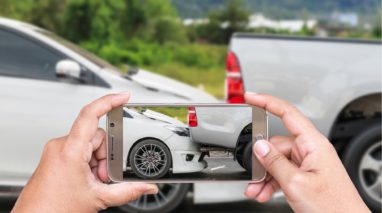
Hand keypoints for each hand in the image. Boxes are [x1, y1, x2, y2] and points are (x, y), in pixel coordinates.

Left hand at [12, 93, 157, 212]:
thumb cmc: (54, 210)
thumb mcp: (98, 198)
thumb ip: (128, 191)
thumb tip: (146, 187)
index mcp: (70, 150)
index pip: (90, 114)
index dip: (109, 101)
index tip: (123, 96)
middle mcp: (60, 146)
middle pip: (96, 137)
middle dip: (106, 156)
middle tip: (103, 177)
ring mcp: (56, 151)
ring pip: (89, 145)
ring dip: (97, 162)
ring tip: (93, 182)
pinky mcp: (55, 157)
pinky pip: (79, 151)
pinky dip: (88, 164)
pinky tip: (87, 180)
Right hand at [244, 92, 368, 212]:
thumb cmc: (333, 207)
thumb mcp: (295, 183)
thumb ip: (274, 162)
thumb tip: (259, 146)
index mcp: (313, 144)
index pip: (288, 113)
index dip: (267, 102)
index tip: (251, 98)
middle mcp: (311, 150)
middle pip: (277, 145)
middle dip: (262, 162)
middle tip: (254, 177)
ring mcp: (308, 164)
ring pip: (277, 162)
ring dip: (265, 177)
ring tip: (257, 191)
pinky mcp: (306, 176)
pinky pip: (283, 172)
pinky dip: (272, 182)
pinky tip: (264, 193)